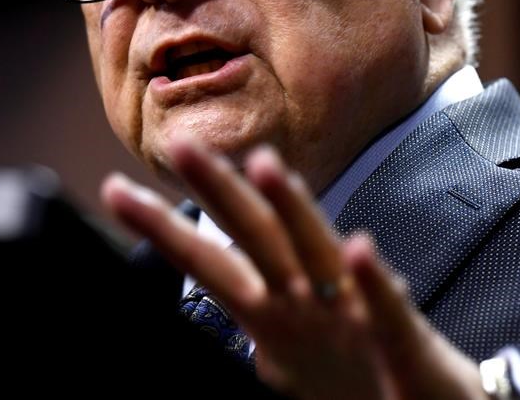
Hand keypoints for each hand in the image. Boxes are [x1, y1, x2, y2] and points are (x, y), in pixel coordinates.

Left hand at [101, 140, 486, 398]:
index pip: (213, 257)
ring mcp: (354, 314)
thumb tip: (227, 320)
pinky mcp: (401, 340)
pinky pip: (385, 307)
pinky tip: (357, 248)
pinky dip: (370, 278)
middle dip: (218, 190)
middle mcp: (311, 297)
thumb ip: (257, 329)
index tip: (118, 192)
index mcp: (279, 306)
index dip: (166, 227)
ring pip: (319, 253)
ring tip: (263, 166)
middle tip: (180, 143)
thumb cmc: (363, 376)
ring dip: (293, 209)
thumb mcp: (289, 360)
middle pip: (257, 235)